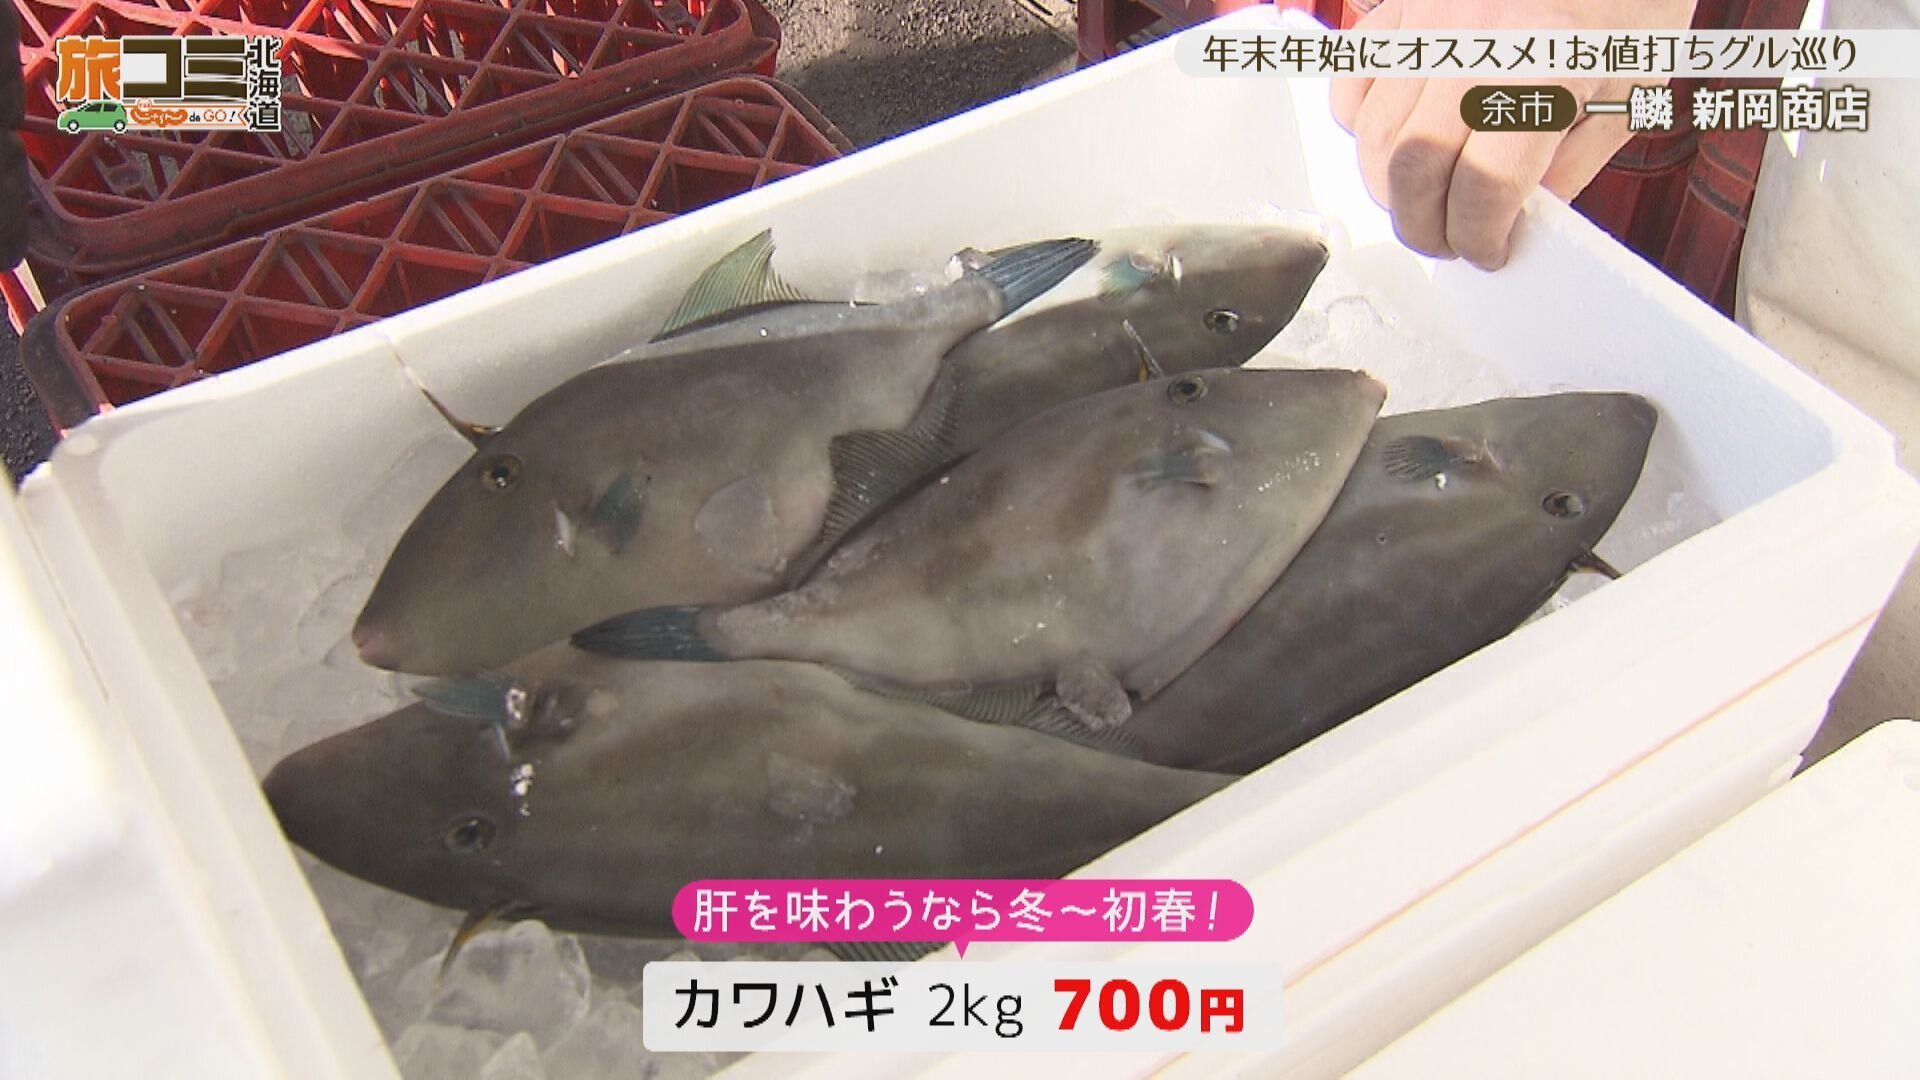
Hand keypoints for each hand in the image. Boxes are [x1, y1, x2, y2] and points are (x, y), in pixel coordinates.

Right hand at [1331, 0, 1696, 269]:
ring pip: (1372, 133)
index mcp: (1548, 65)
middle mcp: (1478, 39)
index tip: (1489, 250)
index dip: (1479, 236)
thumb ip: (1568, 165)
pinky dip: (1362, 126)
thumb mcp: (1626, 91)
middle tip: (1447, 241)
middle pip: (1413, 167)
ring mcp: (1431, 18)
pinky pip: (1354, 80)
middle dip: (1423, 226)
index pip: (1485, 185)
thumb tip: (1516, 220)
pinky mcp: (1404, 3)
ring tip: (1424, 199)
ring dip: (1391, 187)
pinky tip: (1400, 139)